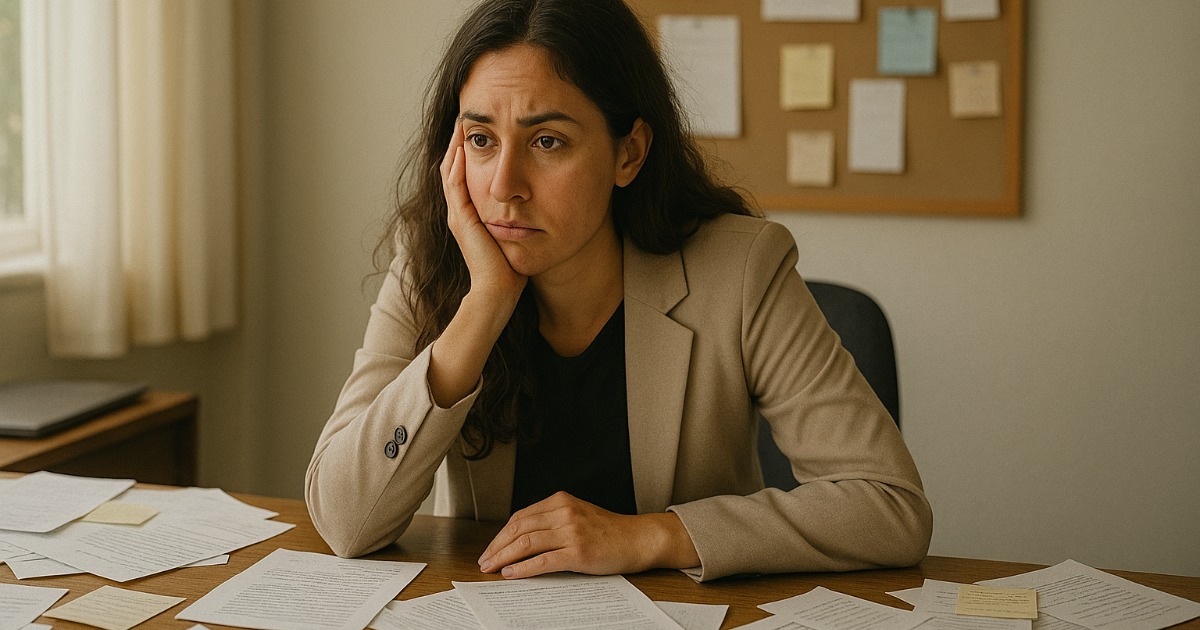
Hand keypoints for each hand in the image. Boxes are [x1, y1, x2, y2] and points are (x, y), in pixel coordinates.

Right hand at [440, 120, 526, 305]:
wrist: (499, 292)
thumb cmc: (512, 268)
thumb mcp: (517, 233)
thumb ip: (520, 215)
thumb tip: (536, 198)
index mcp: (472, 212)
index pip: (466, 172)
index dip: (472, 149)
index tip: (486, 127)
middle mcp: (460, 211)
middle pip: (454, 166)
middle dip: (461, 141)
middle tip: (469, 115)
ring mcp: (458, 214)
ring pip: (451, 170)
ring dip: (456, 145)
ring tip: (464, 122)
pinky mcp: (461, 220)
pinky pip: (454, 184)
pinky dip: (458, 163)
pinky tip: (465, 145)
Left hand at [477, 491, 700, 578]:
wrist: (638, 539)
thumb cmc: (609, 531)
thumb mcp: (577, 515)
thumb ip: (551, 521)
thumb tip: (520, 539)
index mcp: (560, 501)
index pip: (520, 517)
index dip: (501, 534)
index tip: (491, 548)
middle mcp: (564, 513)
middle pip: (519, 529)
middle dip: (497, 547)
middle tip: (484, 561)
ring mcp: (571, 532)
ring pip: (526, 543)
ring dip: (504, 557)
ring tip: (492, 568)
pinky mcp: (578, 552)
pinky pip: (543, 561)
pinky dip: (523, 568)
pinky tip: (512, 573)